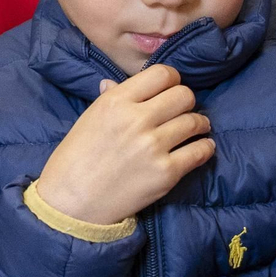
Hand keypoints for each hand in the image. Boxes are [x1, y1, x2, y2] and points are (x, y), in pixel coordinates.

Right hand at [33, 64, 212, 225]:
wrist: (71, 202)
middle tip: (181, 112)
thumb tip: (114, 82)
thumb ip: (109, 99)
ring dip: (199, 124)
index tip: (168, 91)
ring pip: (195, 121)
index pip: (162, 74)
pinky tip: (199, 148)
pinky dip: (204, 148)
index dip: (171, 80)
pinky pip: (201, 151)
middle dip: (186, 102)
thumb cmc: (75, 159)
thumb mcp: (88, 120)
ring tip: (194, 130)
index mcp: (115, 102)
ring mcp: (153, 146)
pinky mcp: (166, 172)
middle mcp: (136, 119)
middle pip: (184, 95)